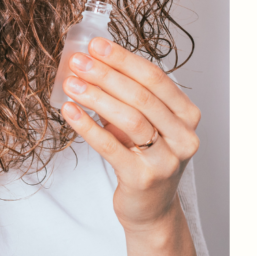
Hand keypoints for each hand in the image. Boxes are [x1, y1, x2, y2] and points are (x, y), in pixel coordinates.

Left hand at [61, 38, 200, 233]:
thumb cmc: (145, 160)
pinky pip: (110, 146)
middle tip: (78, 61)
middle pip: (141, 96)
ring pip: (129, 119)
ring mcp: (166, 160)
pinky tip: (69, 111)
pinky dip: (87, 126)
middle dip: (106, 74)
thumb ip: (129, 98)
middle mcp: (183, 137)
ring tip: (70, 83)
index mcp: (187, 116)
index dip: (123, 59)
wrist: (151, 210)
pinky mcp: (144, 179)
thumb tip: (92, 62)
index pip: (156, 78)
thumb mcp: (146, 125)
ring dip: (96, 96)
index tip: (95, 45)